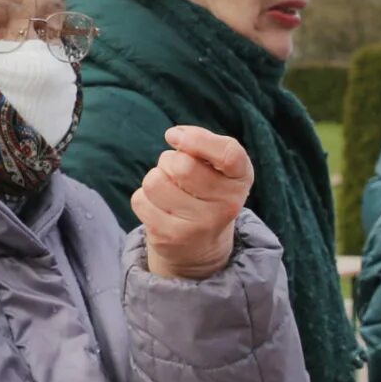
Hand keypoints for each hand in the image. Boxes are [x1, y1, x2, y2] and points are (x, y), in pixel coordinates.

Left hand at [132, 127, 253, 280]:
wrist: (200, 246)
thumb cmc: (207, 192)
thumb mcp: (218, 167)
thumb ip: (204, 144)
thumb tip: (175, 135)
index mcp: (240, 180)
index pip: (228, 154)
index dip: (197, 139)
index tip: (173, 136)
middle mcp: (227, 205)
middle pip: (181, 165)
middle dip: (169, 161)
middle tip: (175, 173)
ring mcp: (199, 225)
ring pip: (155, 181)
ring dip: (154, 179)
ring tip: (168, 190)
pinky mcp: (171, 238)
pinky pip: (140, 200)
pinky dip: (144, 199)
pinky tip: (160, 209)